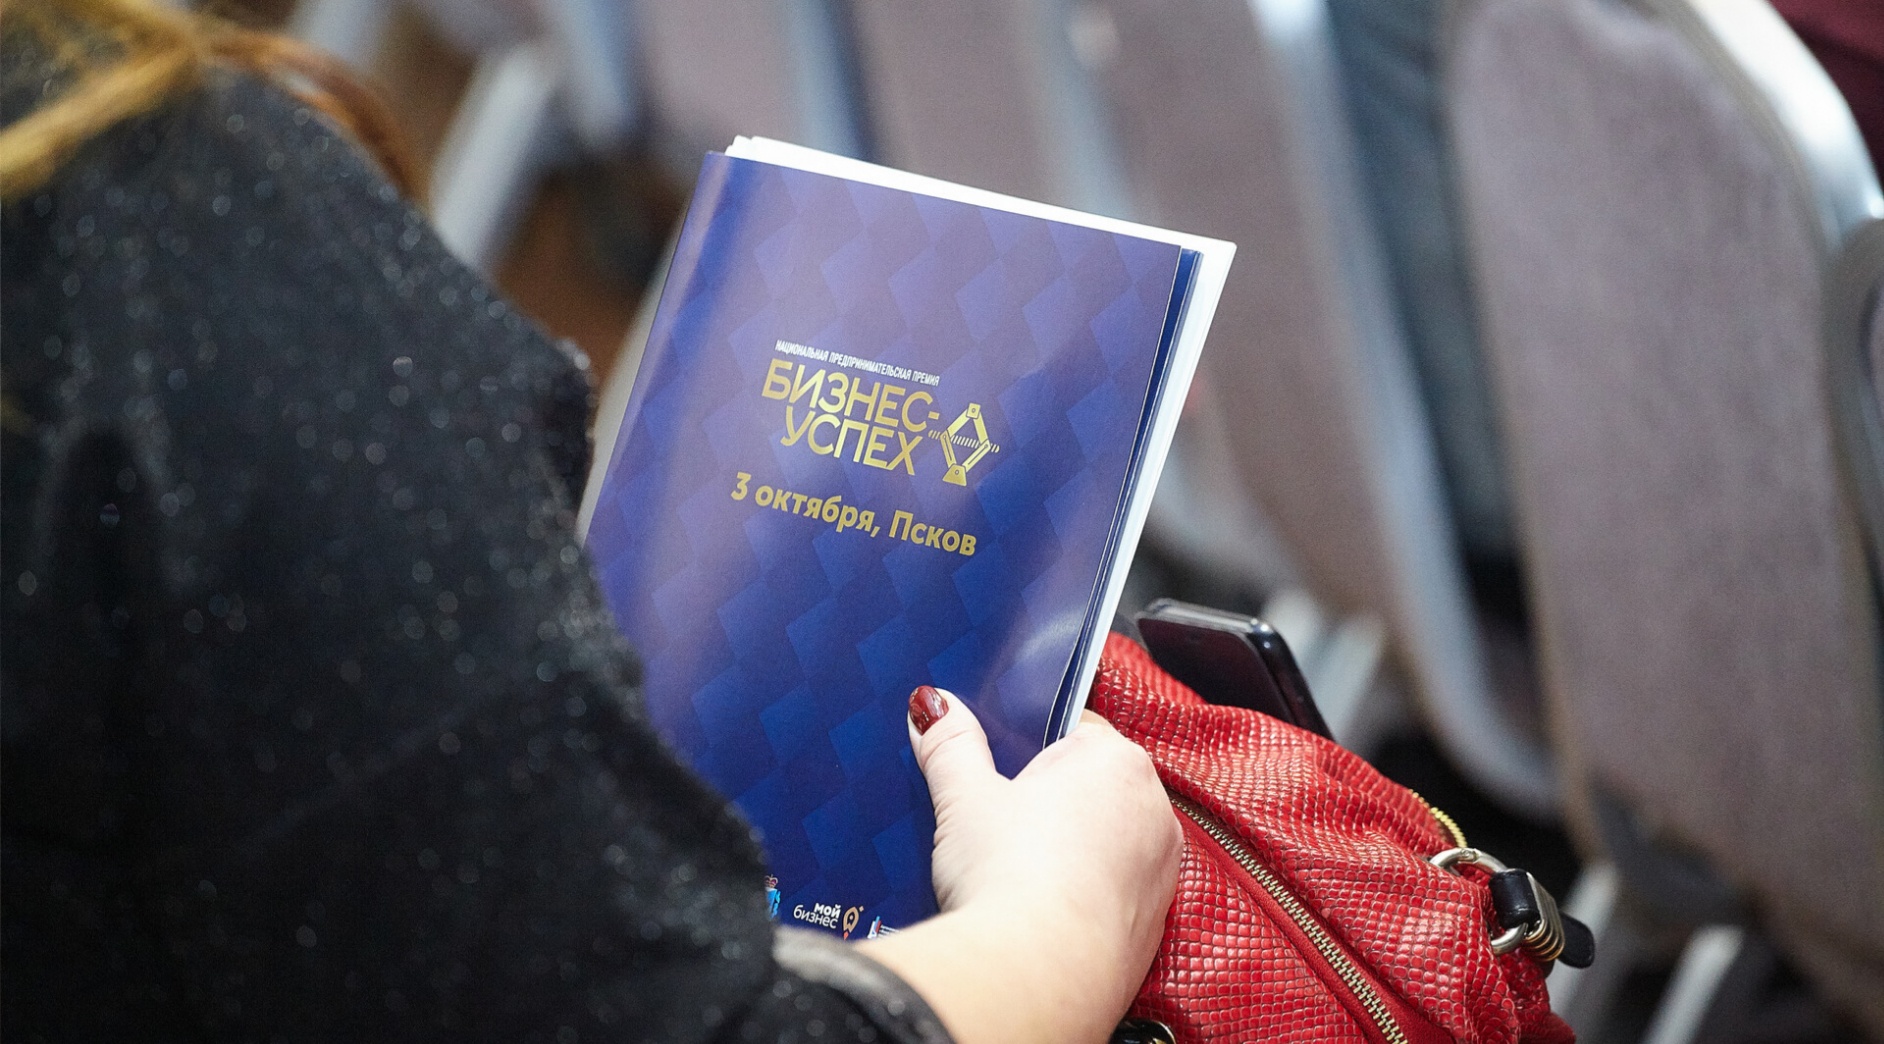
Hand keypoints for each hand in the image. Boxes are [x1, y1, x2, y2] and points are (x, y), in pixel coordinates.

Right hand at [862, 685, 1179, 1042]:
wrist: (1037, 975)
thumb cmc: (1008, 875)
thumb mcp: (964, 798)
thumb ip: (950, 743)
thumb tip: (933, 704)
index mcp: (1116, 759)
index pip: (1073, 727)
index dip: (1028, 746)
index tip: (998, 773)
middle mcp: (1154, 807)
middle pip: (1094, 784)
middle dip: (1052, 798)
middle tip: (1000, 823)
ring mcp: (1162, 869)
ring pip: (1109, 839)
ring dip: (1073, 847)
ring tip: (1018, 870)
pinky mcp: (1155, 923)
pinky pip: (1115, 890)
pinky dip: (1085, 894)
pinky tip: (1042, 909)